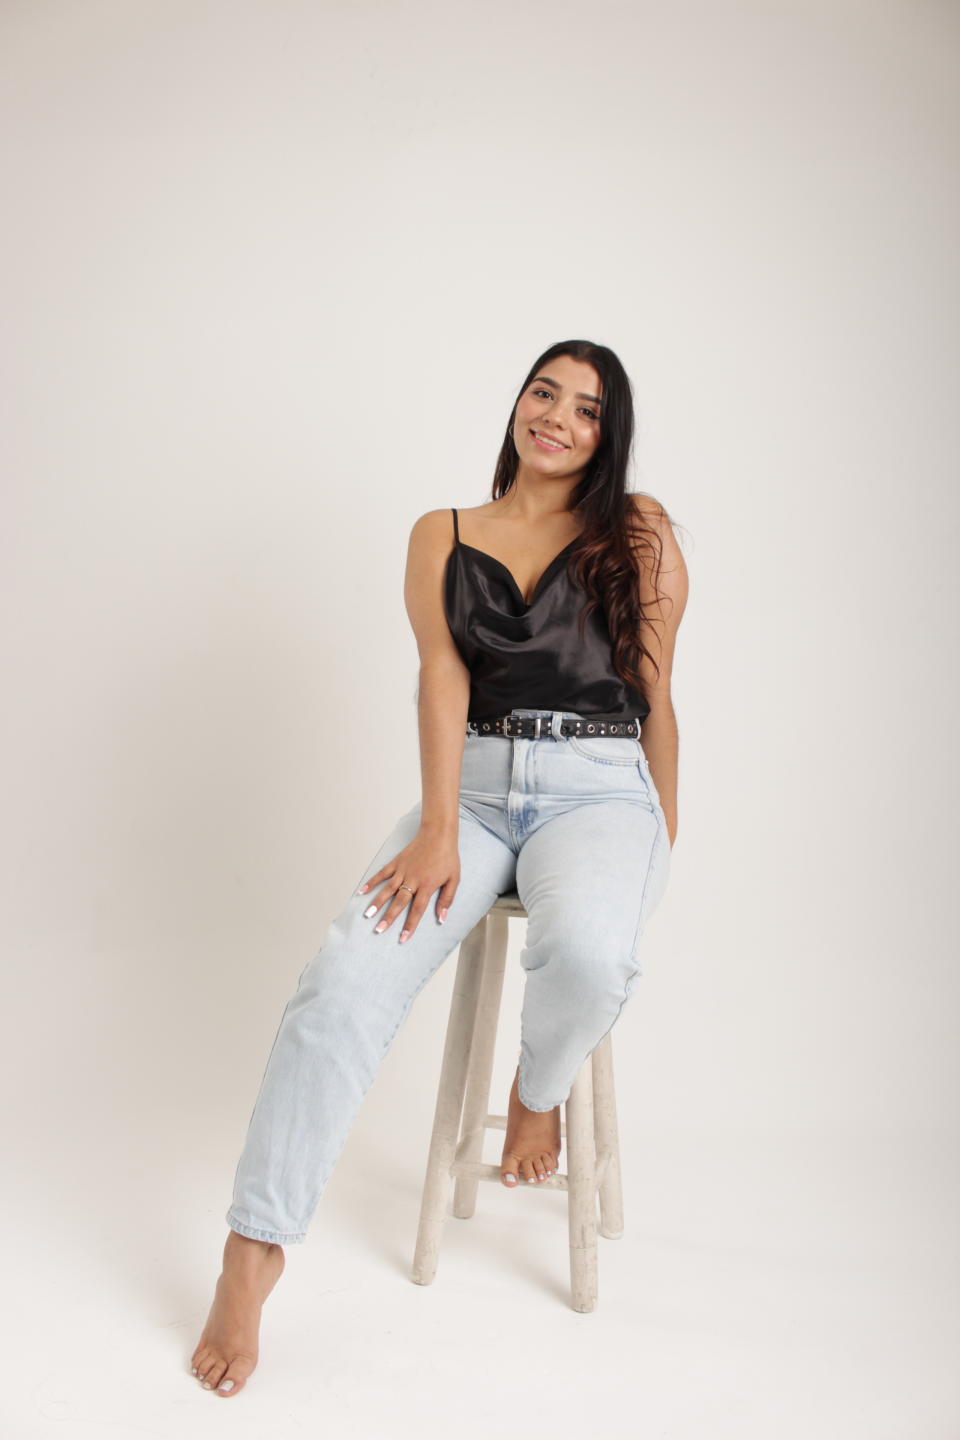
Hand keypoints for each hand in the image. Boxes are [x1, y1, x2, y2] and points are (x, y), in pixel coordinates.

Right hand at [356, 827, 459, 943]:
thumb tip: (442, 918)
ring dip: (377, 903)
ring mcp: (402, 871)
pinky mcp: (396, 862)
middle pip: (399, 902)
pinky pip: (382, 873)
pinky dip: (371, 882)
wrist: (438, 834)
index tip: (403, 938)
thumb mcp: (454, 879)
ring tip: (367, 915)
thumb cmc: (447, 857)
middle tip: (379, 930)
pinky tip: (361, 891)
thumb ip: (447, 899)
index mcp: (427, 886)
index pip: (417, 910)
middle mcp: (413, 880)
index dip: (410, 925)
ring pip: (387, 889)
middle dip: (388, 918)